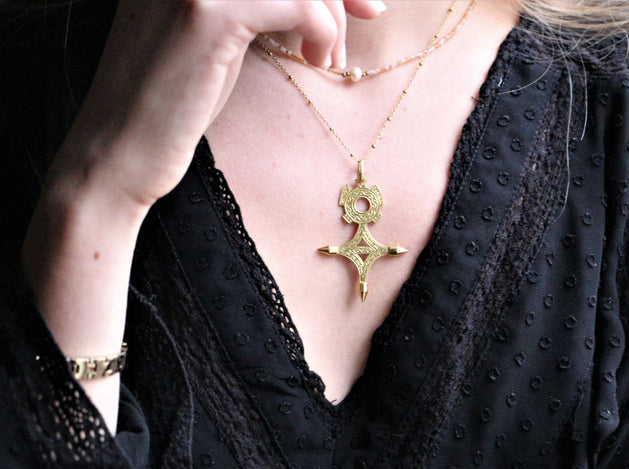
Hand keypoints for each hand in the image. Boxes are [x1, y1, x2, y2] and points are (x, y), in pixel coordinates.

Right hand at [49, 0, 384, 210]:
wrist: (121, 152)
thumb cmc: (175, 100)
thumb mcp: (221, 35)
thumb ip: (260, 3)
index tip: (363, 1)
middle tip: (367, 15)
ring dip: (333, 12)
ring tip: (329, 57)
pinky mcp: (206, 11)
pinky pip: (298, 3)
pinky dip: (323, 31)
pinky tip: (317, 61)